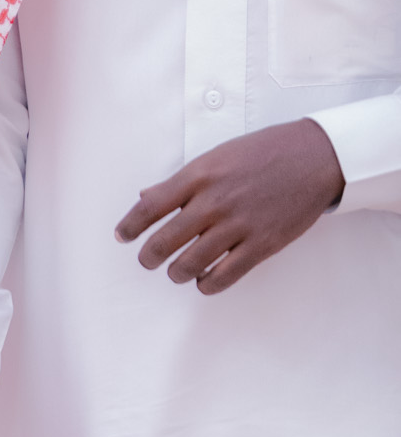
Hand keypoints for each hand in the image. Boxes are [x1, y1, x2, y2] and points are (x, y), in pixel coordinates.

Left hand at [114, 119, 344, 294]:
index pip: (149, 206)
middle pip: (163, 242)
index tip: (122, 236)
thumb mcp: (216, 156)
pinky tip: (204, 280)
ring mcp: (238, 226)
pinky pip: (224, 277)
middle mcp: (214, 202)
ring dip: (175, 273)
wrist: (314, 157)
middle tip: (147, 259)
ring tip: (175, 271)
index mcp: (199, 176)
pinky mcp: (261, 245)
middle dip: (148, 257)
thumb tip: (145, 196)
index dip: (130, 226)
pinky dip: (207, 283)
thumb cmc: (263, 152)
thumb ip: (180, 180)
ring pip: (189, 264)